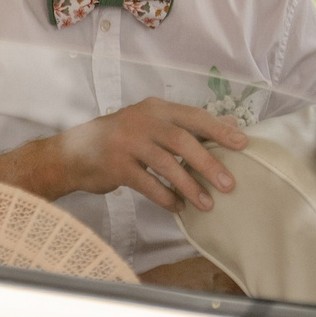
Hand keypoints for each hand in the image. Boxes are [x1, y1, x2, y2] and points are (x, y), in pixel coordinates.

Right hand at [0, 98, 247, 213]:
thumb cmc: (120, 140)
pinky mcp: (115, 166)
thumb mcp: (151, 125)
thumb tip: (229, 124)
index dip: (219, 130)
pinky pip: (147, 184)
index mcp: (155, 109)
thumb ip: (186, 125)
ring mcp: (126, 143)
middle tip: (230, 183)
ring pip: (165, 165)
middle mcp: (141, 121)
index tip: (243, 144)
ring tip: (207, 203)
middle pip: (182, 141)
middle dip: (209, 163)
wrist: (72, 154)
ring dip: (189, 186)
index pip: (193, 116)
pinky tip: (178, 207)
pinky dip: (165, 197)